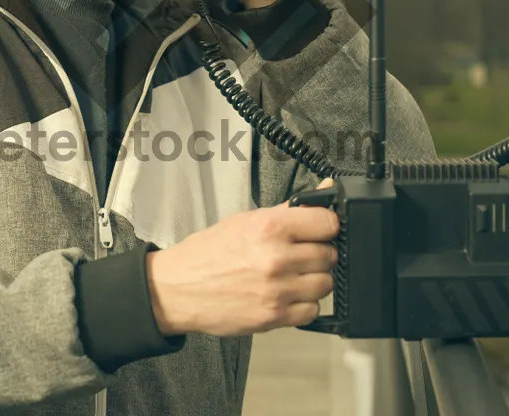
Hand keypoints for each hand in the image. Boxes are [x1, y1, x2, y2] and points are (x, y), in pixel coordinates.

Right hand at [145, 180, 339, 336]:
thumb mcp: (246, 221)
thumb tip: (325, 191)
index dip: (327, 226)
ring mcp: (277, 290)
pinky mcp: (274, 317)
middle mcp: (276, 258)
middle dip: (319, 253)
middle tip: (300, 254)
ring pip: (326, 284)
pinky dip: (304, 304)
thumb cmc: (209, 253)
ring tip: (293, 275)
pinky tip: (287, 295)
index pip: (328, 223)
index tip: (320, 230)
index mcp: (270, 227)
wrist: (178, 288)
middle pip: (330, 255)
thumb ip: (290, 209)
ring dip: (314, 279)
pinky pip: (312, 310)